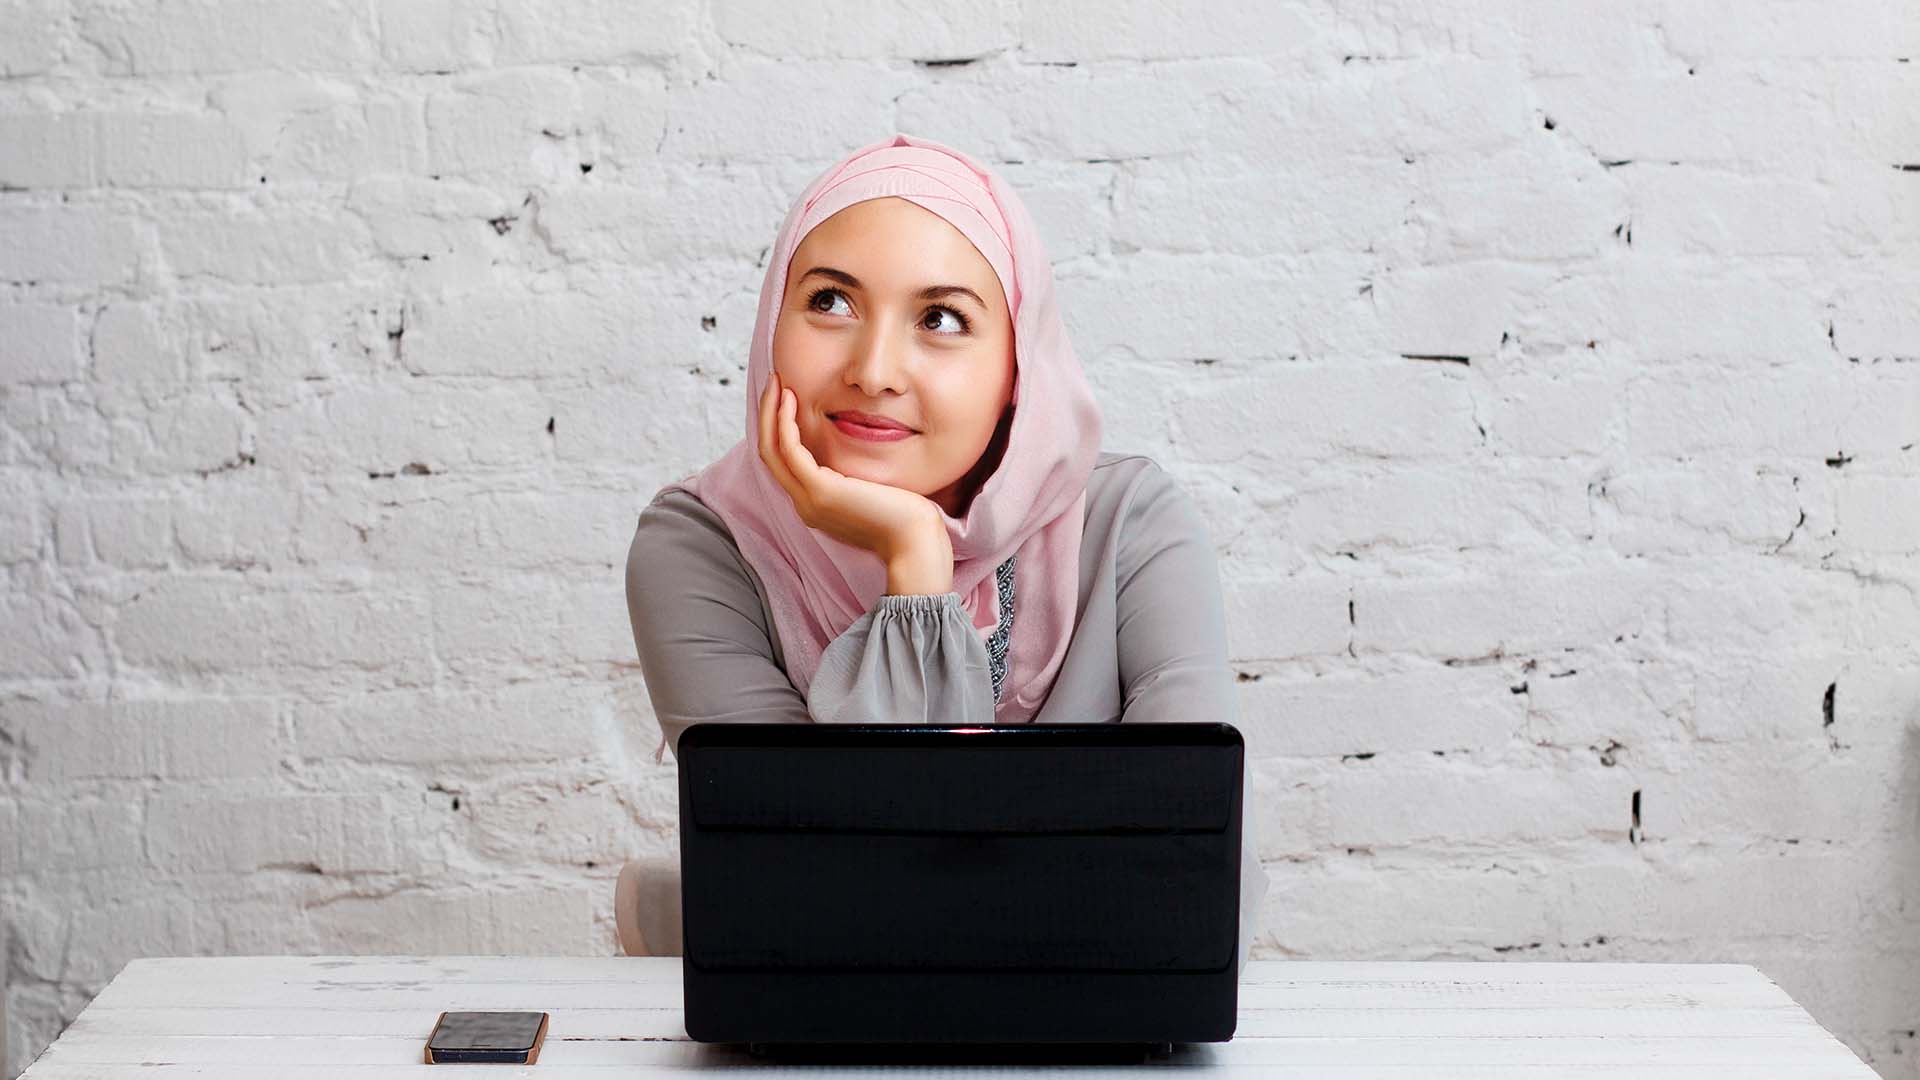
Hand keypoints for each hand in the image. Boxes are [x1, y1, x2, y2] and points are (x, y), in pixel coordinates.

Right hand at [758, 369, 952, 578]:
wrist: (916, 544)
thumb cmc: (907, 518)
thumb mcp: (874, 490)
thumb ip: (858, 476)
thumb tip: (862, 454)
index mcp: (816, 504)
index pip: (785, 463)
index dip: (779, 428)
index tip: (787, 397)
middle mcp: (805, 503)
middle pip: (770, 455)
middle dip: (768, 415)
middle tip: (774, 381)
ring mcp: (809, 500)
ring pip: (771, 451)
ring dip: (770, 413)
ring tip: (777, 382)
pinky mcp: (821, 492)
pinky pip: (790, 451)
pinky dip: (785, 423)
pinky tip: (790, 399)